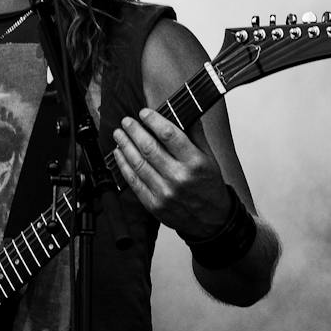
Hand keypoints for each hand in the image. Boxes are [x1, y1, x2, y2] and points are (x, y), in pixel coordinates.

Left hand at [111, 107, 231, 239]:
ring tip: (119, 134)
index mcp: (195, 163)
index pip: (170, 135)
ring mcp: (165, 192)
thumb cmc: (209, 186)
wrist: (211, 220)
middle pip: (149, 148)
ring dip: (125, 145)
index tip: (144, 112)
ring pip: (138, 163)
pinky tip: (119, 153)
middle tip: (126, 121)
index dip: (153, 120)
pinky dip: (123, 165)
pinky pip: (133, 181)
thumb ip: (196, 134)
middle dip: (134, 131)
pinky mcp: (153, 204)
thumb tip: (183, 111)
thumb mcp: (209, 158)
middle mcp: (179, 177)